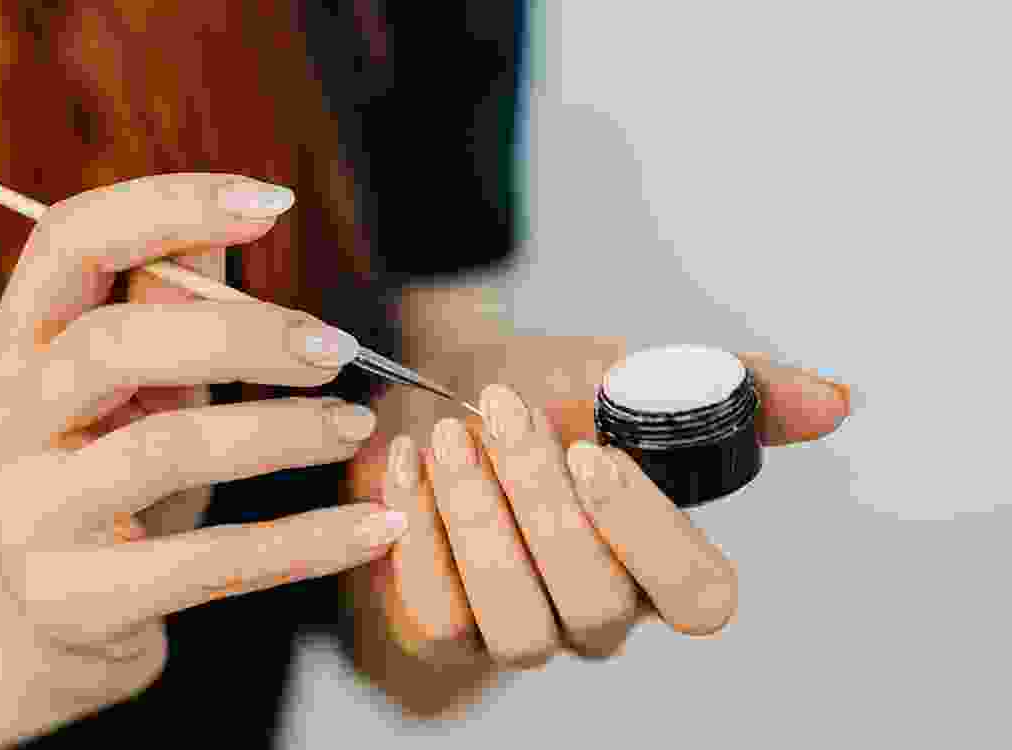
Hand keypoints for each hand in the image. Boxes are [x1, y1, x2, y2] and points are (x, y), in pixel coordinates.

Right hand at [0, 173, 407, 714]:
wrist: (63, 620)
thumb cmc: (115, 476)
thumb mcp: (138, 385)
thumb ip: (174, 303)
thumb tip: (241, 210)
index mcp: (11, 347)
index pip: (70, 242)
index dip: (169, 207)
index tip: (274, 201)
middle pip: (115, 344)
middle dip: (244, 334)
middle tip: (341, 348)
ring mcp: (26, 516)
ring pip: (165, 450)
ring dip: (284, 431)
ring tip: (357, 426)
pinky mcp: (77, 601)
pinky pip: (210, 564)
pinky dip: (308, 543)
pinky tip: (378, 527)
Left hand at [349, 334, 850, 669]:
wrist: (444, 388)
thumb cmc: (545, 390)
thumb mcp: (632, 372)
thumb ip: (730, 389)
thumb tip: (833, 401)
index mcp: (660, 558)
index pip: (700, 596)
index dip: (651, 536)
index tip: (595, 451)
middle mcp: (600, 610)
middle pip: (596, 605)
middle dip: (543, 504)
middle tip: (503, 411)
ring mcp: (524, 628)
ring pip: (517, 627)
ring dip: (479, 524)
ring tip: (449, 435)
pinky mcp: (448, 627)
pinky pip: (436, 614)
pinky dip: (418, 534)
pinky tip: (409, 459)